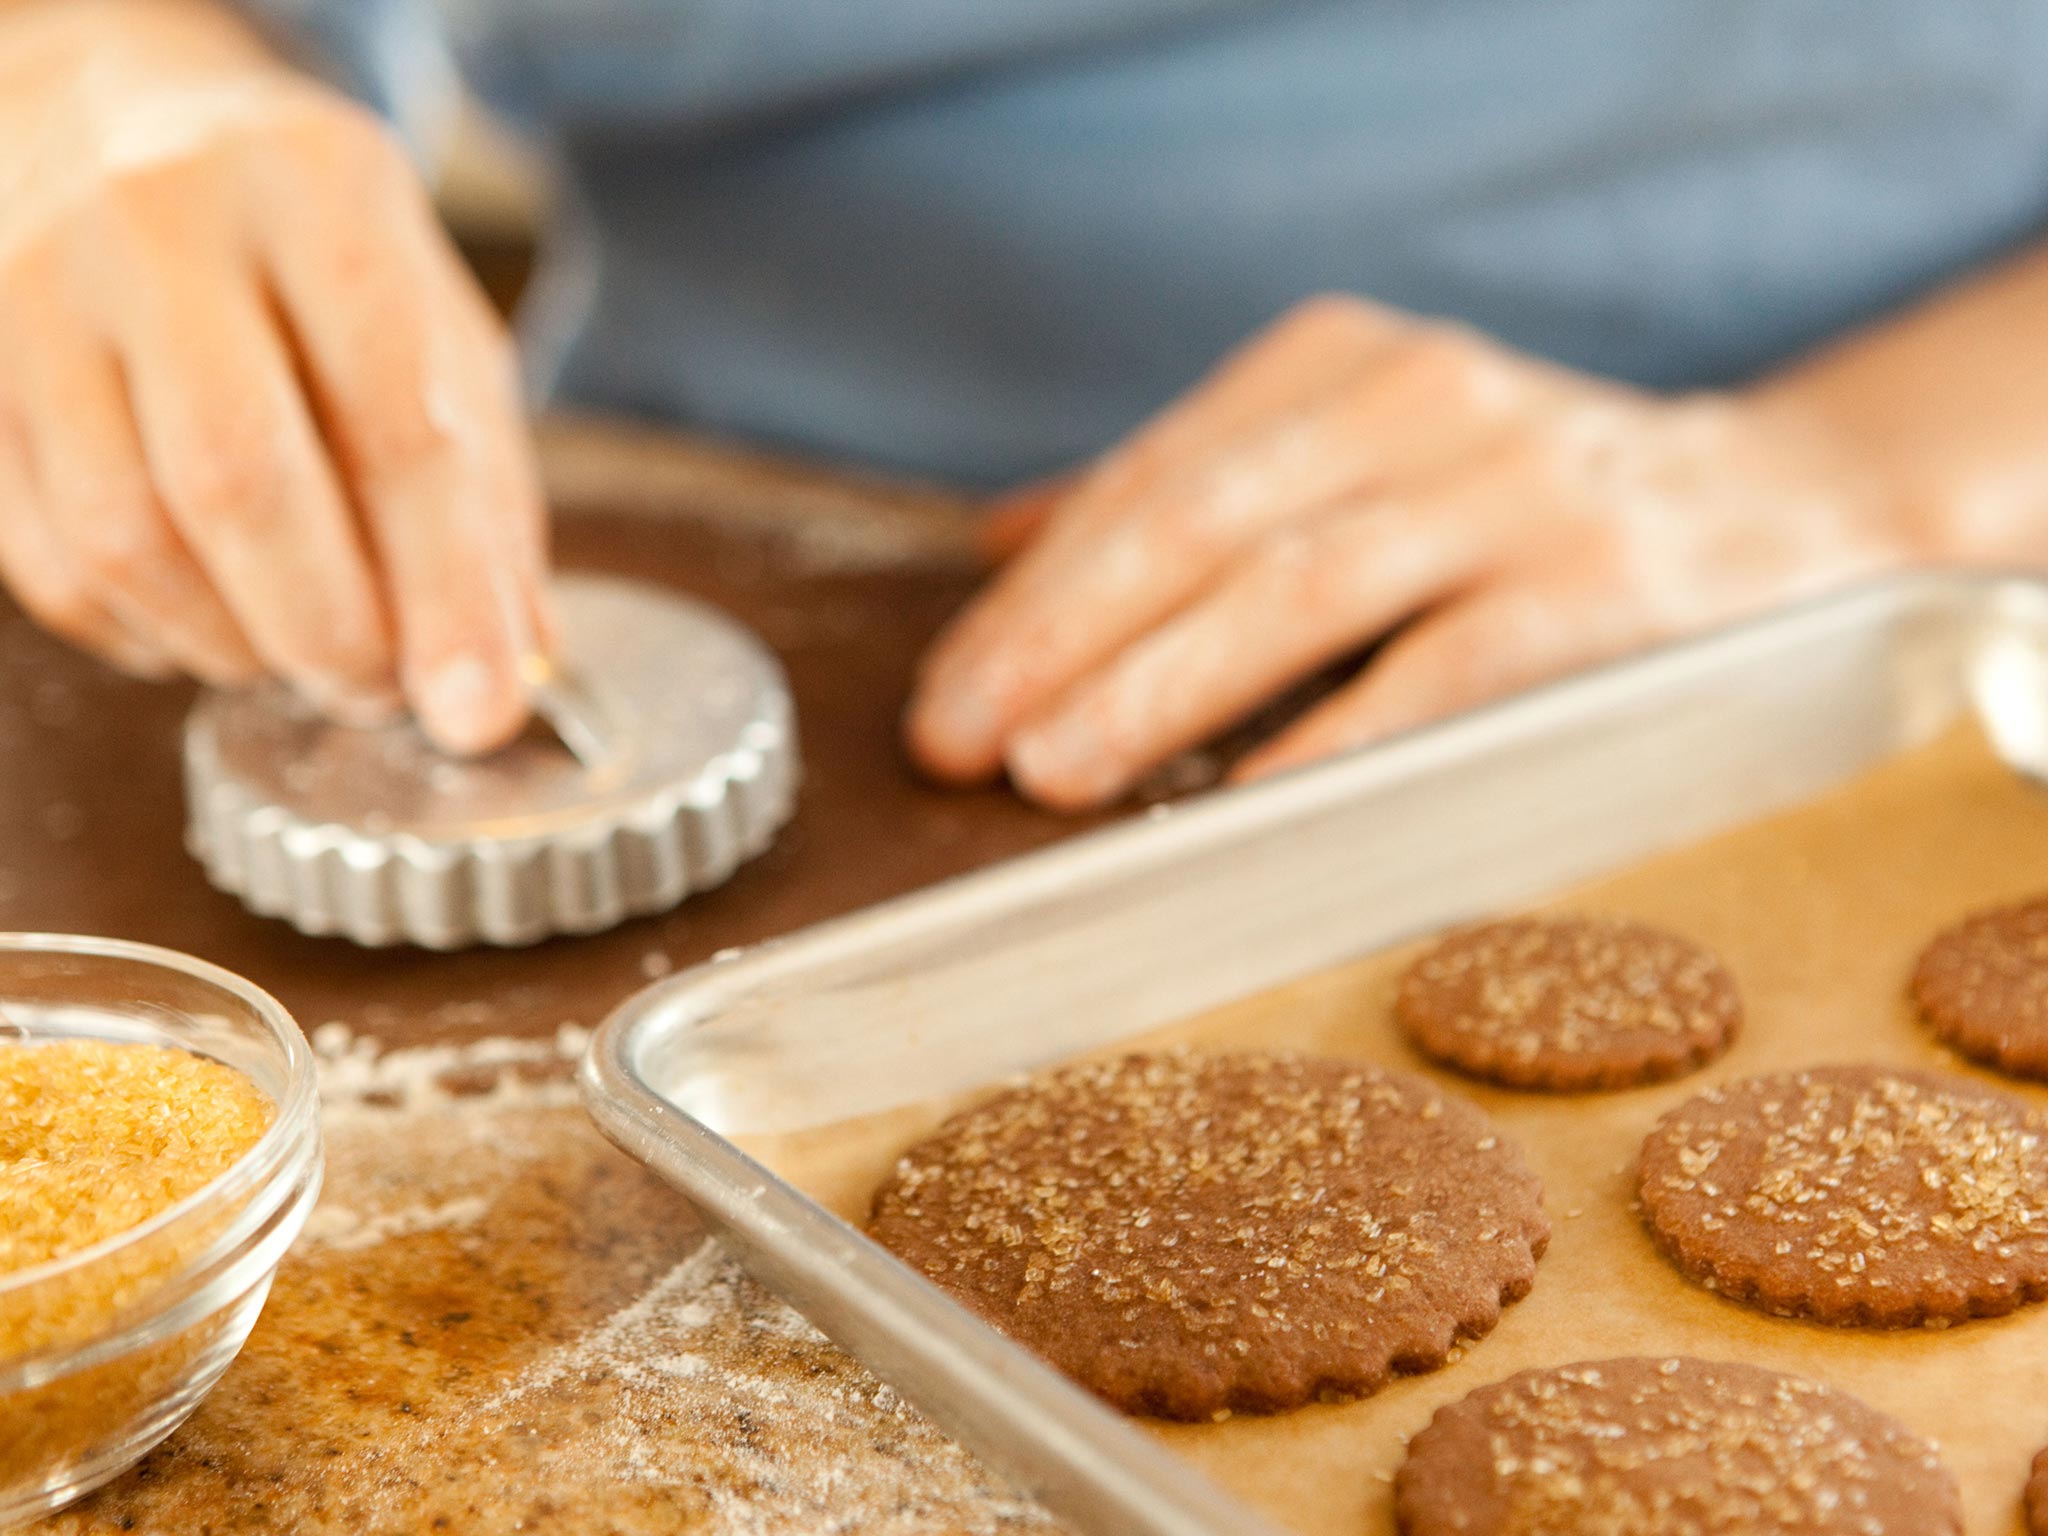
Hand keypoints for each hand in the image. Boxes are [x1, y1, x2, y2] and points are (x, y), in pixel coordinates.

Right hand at [0, 1, 549, 751]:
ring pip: (126, 538)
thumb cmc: (312, 250)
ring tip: (301, 654)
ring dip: (234, 644)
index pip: (395, 425)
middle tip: (381, 688)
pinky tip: (209, 625)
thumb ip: (485, 490)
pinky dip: (144, 633)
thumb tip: (515, 662)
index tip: (478, 713)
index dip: (445, 591)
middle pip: (239, 485)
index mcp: (319, 193)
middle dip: (329, 632)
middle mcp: (160, 225)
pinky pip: (47, 562)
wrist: (106, 116)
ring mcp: (36, 292)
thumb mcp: (435, 326)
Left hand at [908, 295, 1905, 809]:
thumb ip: (1192, 493)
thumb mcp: (1355, 459)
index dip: (1030, 600)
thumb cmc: (1520, 511)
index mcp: (1337, 366)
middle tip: (962, 747)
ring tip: (1056, 774)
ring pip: (1298, 587)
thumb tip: (1002, 545)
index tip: (943, 701)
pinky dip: (1333, 743)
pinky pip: (1440, 673)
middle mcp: (1417, 400)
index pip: (1146, 483)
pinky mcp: (1603, 587)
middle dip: (1061, 642)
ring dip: (1161, 687)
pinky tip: (1241, 805)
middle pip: (1197, 524)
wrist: (1782, 511)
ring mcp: (1516, 486)